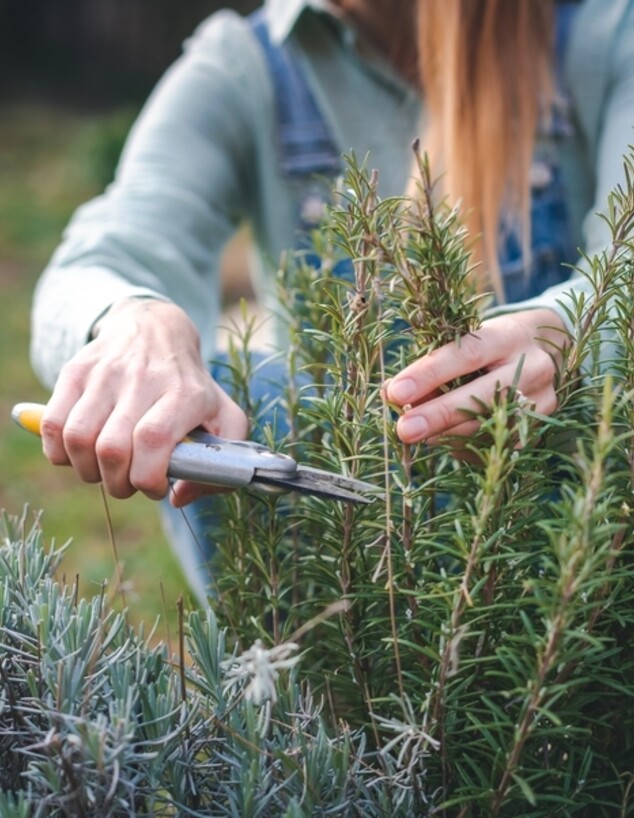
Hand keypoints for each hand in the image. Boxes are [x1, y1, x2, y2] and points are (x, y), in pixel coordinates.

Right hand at [39, 298, 248, 505]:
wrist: (156, 329)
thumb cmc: (191, 387)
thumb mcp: (225, 417)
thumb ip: (218, 466)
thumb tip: (178, 496)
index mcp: (185, 394)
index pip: (153, 440)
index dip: (147, 477)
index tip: (156, 487)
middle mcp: (143, 379)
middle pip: (112, 448)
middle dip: (117, 483)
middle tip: (128, 482)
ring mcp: (106, 374)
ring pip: (78, 438)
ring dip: (88, 471)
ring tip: (104, 470)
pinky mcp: (75, 371)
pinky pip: (54, 424)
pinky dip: (59, 452)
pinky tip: (79, 454)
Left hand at [385, 309, 566, 444]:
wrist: (546, 348)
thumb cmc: (490, 344)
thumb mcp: (465, 341)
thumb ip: (430, 364)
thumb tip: (391, 394)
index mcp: (509, 335)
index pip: (467, 354)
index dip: (429, 375)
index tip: (396, 393)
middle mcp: (533, 366)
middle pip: (483, 396)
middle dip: (438, 415)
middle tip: (404, 430)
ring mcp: (543, 398)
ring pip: (490, 425)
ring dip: (447, 434)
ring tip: (416, 434)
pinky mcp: (542, 424)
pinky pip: (498, 443)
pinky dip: (465, 444)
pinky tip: (444, 439)